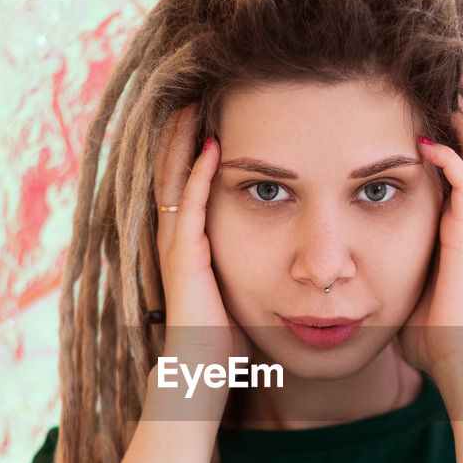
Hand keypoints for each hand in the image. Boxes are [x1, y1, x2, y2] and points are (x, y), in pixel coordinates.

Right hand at [152, 103, 250, 373]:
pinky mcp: (184, 260)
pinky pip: (190, 208)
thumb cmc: (228, 341)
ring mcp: (176, 247)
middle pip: (174, 167)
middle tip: (200, 85)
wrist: (204, 377)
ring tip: (198, 100)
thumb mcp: (244, 288)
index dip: (196, 141)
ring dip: (186, 139)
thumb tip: (288, 249)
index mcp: (190, 240)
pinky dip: (200, 176)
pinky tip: (216, 147)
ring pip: (176, 178)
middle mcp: (176, 237)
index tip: (215, 105)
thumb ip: (256, 260)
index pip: (188, 177)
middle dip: (185, 127)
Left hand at [398, 97, 462, 387]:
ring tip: (447, 101)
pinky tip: (428, 145)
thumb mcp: (398, 292)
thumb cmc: (427, 334)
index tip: (419, 125)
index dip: (443, 151)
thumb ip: (384, 275)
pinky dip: (451, 160)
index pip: (452, 180)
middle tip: (444, 97)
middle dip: (459, 130)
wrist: (453, 355)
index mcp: (449, 235)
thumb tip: (352, 279)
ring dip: (461, 132)